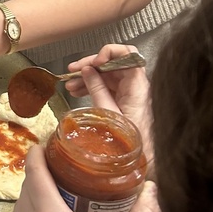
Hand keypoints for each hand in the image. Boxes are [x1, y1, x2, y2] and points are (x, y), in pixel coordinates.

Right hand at [66, 43, 152, 162]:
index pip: (128, 55)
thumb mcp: (107, 111)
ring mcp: (129, 92)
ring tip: (70, 84)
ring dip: (87, 77)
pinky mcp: (123, 99)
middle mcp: (135, 85)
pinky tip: (77, 91)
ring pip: (107, 75)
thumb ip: (97, 88)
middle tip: (73, 69)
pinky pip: (106, 86)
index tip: (95, 61)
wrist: (142, 158)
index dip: (110, 52)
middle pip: (113, 63)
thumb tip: (87, 71)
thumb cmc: (130, 140)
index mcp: (137, 85)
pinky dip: (91, 86)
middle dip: (90, 65)